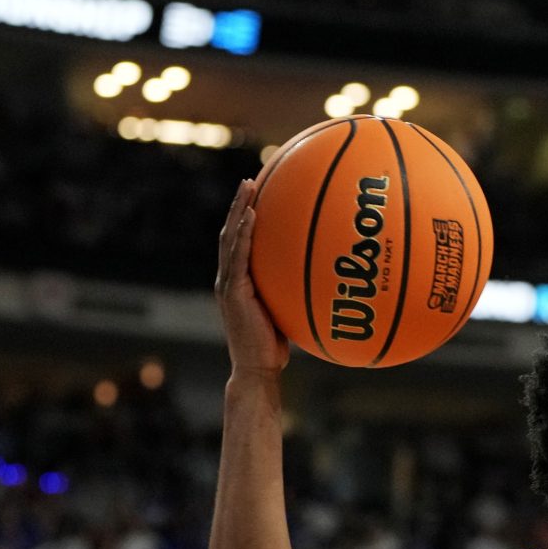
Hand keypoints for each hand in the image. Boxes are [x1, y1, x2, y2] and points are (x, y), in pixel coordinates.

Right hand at [215, 179, 289, 375]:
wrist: (257, 369)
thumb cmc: (274, 347)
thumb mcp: (284, 312)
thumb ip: (291, 291)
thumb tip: (320, 277)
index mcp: (238, 282)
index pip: (239, 243)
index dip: (243, 218)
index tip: (256, 194)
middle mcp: (228, 279)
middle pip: (230, 232)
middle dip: (238, 205)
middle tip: (249, 180)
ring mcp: (228, 284)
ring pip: (230, 238)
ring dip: (238, 209)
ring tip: (248, 186)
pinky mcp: (232, 291)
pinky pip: (238, 255)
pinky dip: (243, 232)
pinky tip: (252, 214)